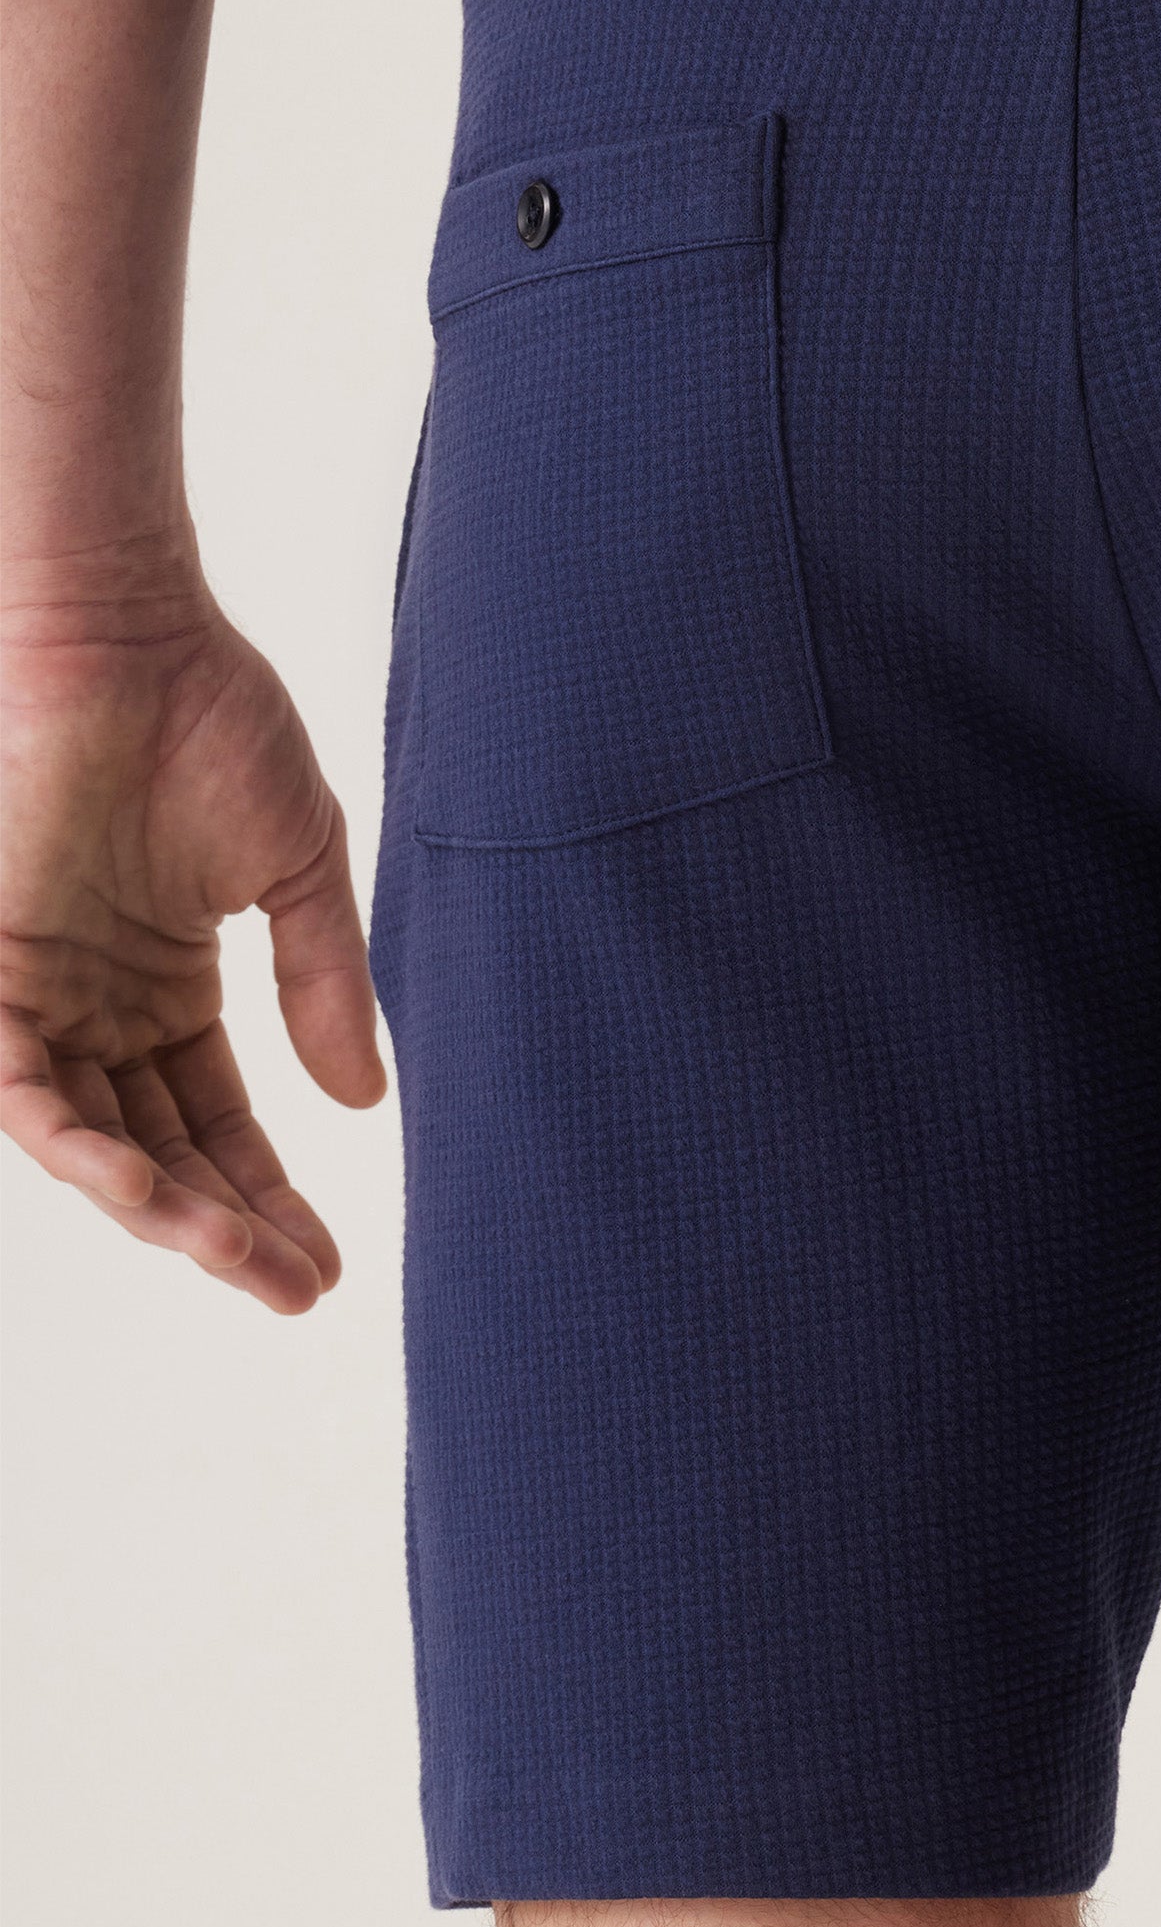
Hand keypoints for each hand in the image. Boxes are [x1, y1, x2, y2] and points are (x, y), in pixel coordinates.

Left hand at [0, 603, 381, 1311]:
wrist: (124, 638)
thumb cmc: (211, 724)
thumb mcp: (294, 876)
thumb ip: (324, 989)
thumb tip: (361, 1106)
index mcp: (164, 985)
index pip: (214, 1121)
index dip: (270, 1194)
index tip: (328, 1265)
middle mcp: (92, 1005)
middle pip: (157, 1150)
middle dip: (226, 1229)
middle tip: (296, 1287)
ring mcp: (38, 991)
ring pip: (86, 1142)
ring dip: (160, 1209)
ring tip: (237, 1260)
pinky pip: (17, 1090)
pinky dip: (74, 1149)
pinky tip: (143, 1194)